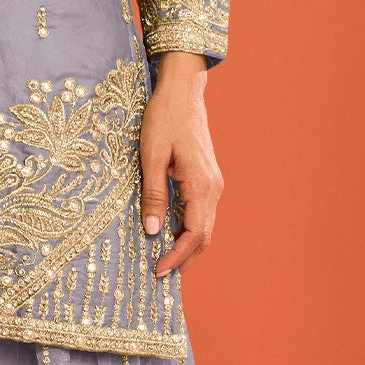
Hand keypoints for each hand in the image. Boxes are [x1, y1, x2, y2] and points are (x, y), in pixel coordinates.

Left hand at [139, 52, 222, 276]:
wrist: (183, 89)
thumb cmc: (164, 118)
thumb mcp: (151, 157)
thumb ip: (153, 195)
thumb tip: (153, 231)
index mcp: (201, 185)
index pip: (194, 234)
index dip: (177, 257)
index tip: (158, 271)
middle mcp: (213, 187)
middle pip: (203, 236)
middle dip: (184, 259)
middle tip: (160, 275)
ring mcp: (212, 183)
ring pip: (204, 226)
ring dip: (186, 247)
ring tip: (164, 262)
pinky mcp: (206, 179)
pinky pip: (201, 214)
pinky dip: (188, 231)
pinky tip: (170, 237)